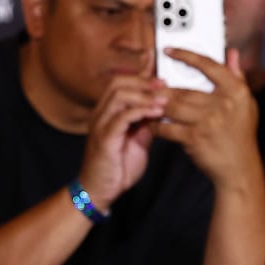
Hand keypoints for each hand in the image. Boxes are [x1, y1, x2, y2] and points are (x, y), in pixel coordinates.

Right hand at [77, 75, 170, 206]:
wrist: (100, 191)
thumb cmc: (117, 168)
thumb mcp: (138, 141)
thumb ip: (146, 123)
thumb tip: (161, 109)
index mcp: (107, 113)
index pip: (120, 83)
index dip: (140, 74)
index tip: (161, 73)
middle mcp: (101, 115)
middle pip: (118, 83)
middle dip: (143, 81)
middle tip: (164, 85)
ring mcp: (100, 125)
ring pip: (119, 96)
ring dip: (144, 95)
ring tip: (164, 99)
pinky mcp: (104, 139)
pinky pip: (122, 118)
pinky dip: (141, 112)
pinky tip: (156, 113)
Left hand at [153, 49, 261, 189]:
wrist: (239, 168)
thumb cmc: (241, 133)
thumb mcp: (245, 103)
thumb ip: (237, 76)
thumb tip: (232, 52)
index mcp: (236, 91)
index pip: (209, 65)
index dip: (186, 55)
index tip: (168, 50)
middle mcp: (223, 103)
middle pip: (184, 88)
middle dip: (164, 87)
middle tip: (149, 83)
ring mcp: (208, 121)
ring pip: (172, 106)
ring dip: (157, 104)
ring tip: (146, 101)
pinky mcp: (194, 138)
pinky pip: (167, 127)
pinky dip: (157, 125)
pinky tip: (151, 122)